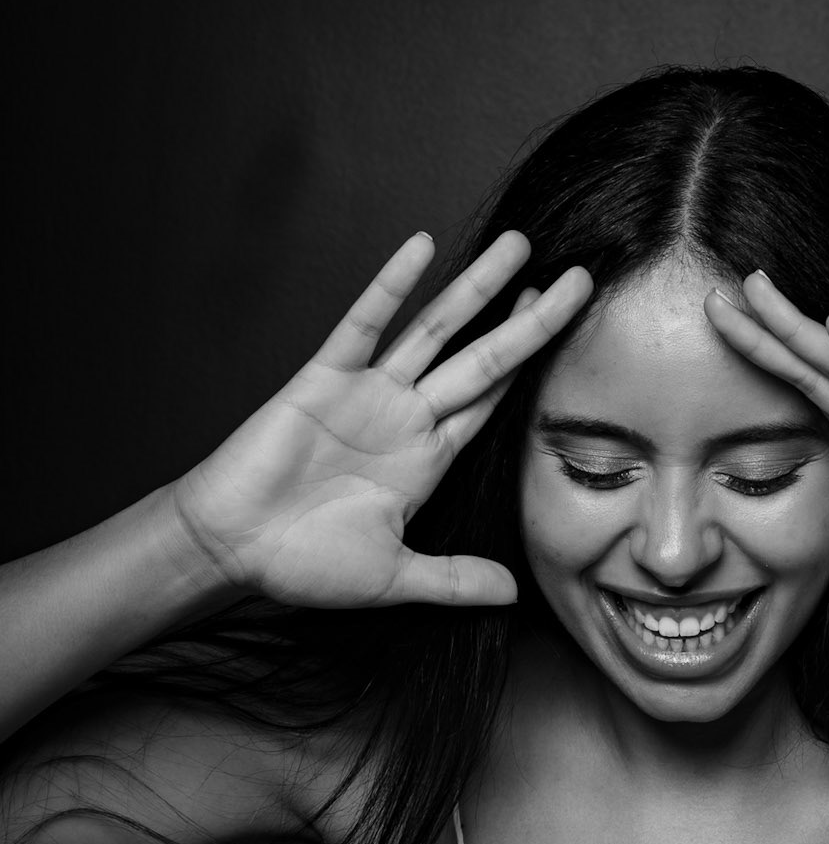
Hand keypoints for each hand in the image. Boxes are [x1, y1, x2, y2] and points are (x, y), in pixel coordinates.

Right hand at [172, 231, 591, 607]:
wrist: (231, 548)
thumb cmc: (304, 563)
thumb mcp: (395, 580)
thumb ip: (453, 580)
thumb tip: (513, 597)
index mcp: (427, 460)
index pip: (494, 404)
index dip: (533, 369)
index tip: (571, 333)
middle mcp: (406, 418)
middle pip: (485, 359)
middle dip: (531, 321)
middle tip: (581, 278)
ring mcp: (367, 393)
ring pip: (436, 330)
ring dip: (477, 289)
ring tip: (520, 246)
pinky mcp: (323, 380)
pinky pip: (363, 324)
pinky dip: (390, 287)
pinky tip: (420, 248)